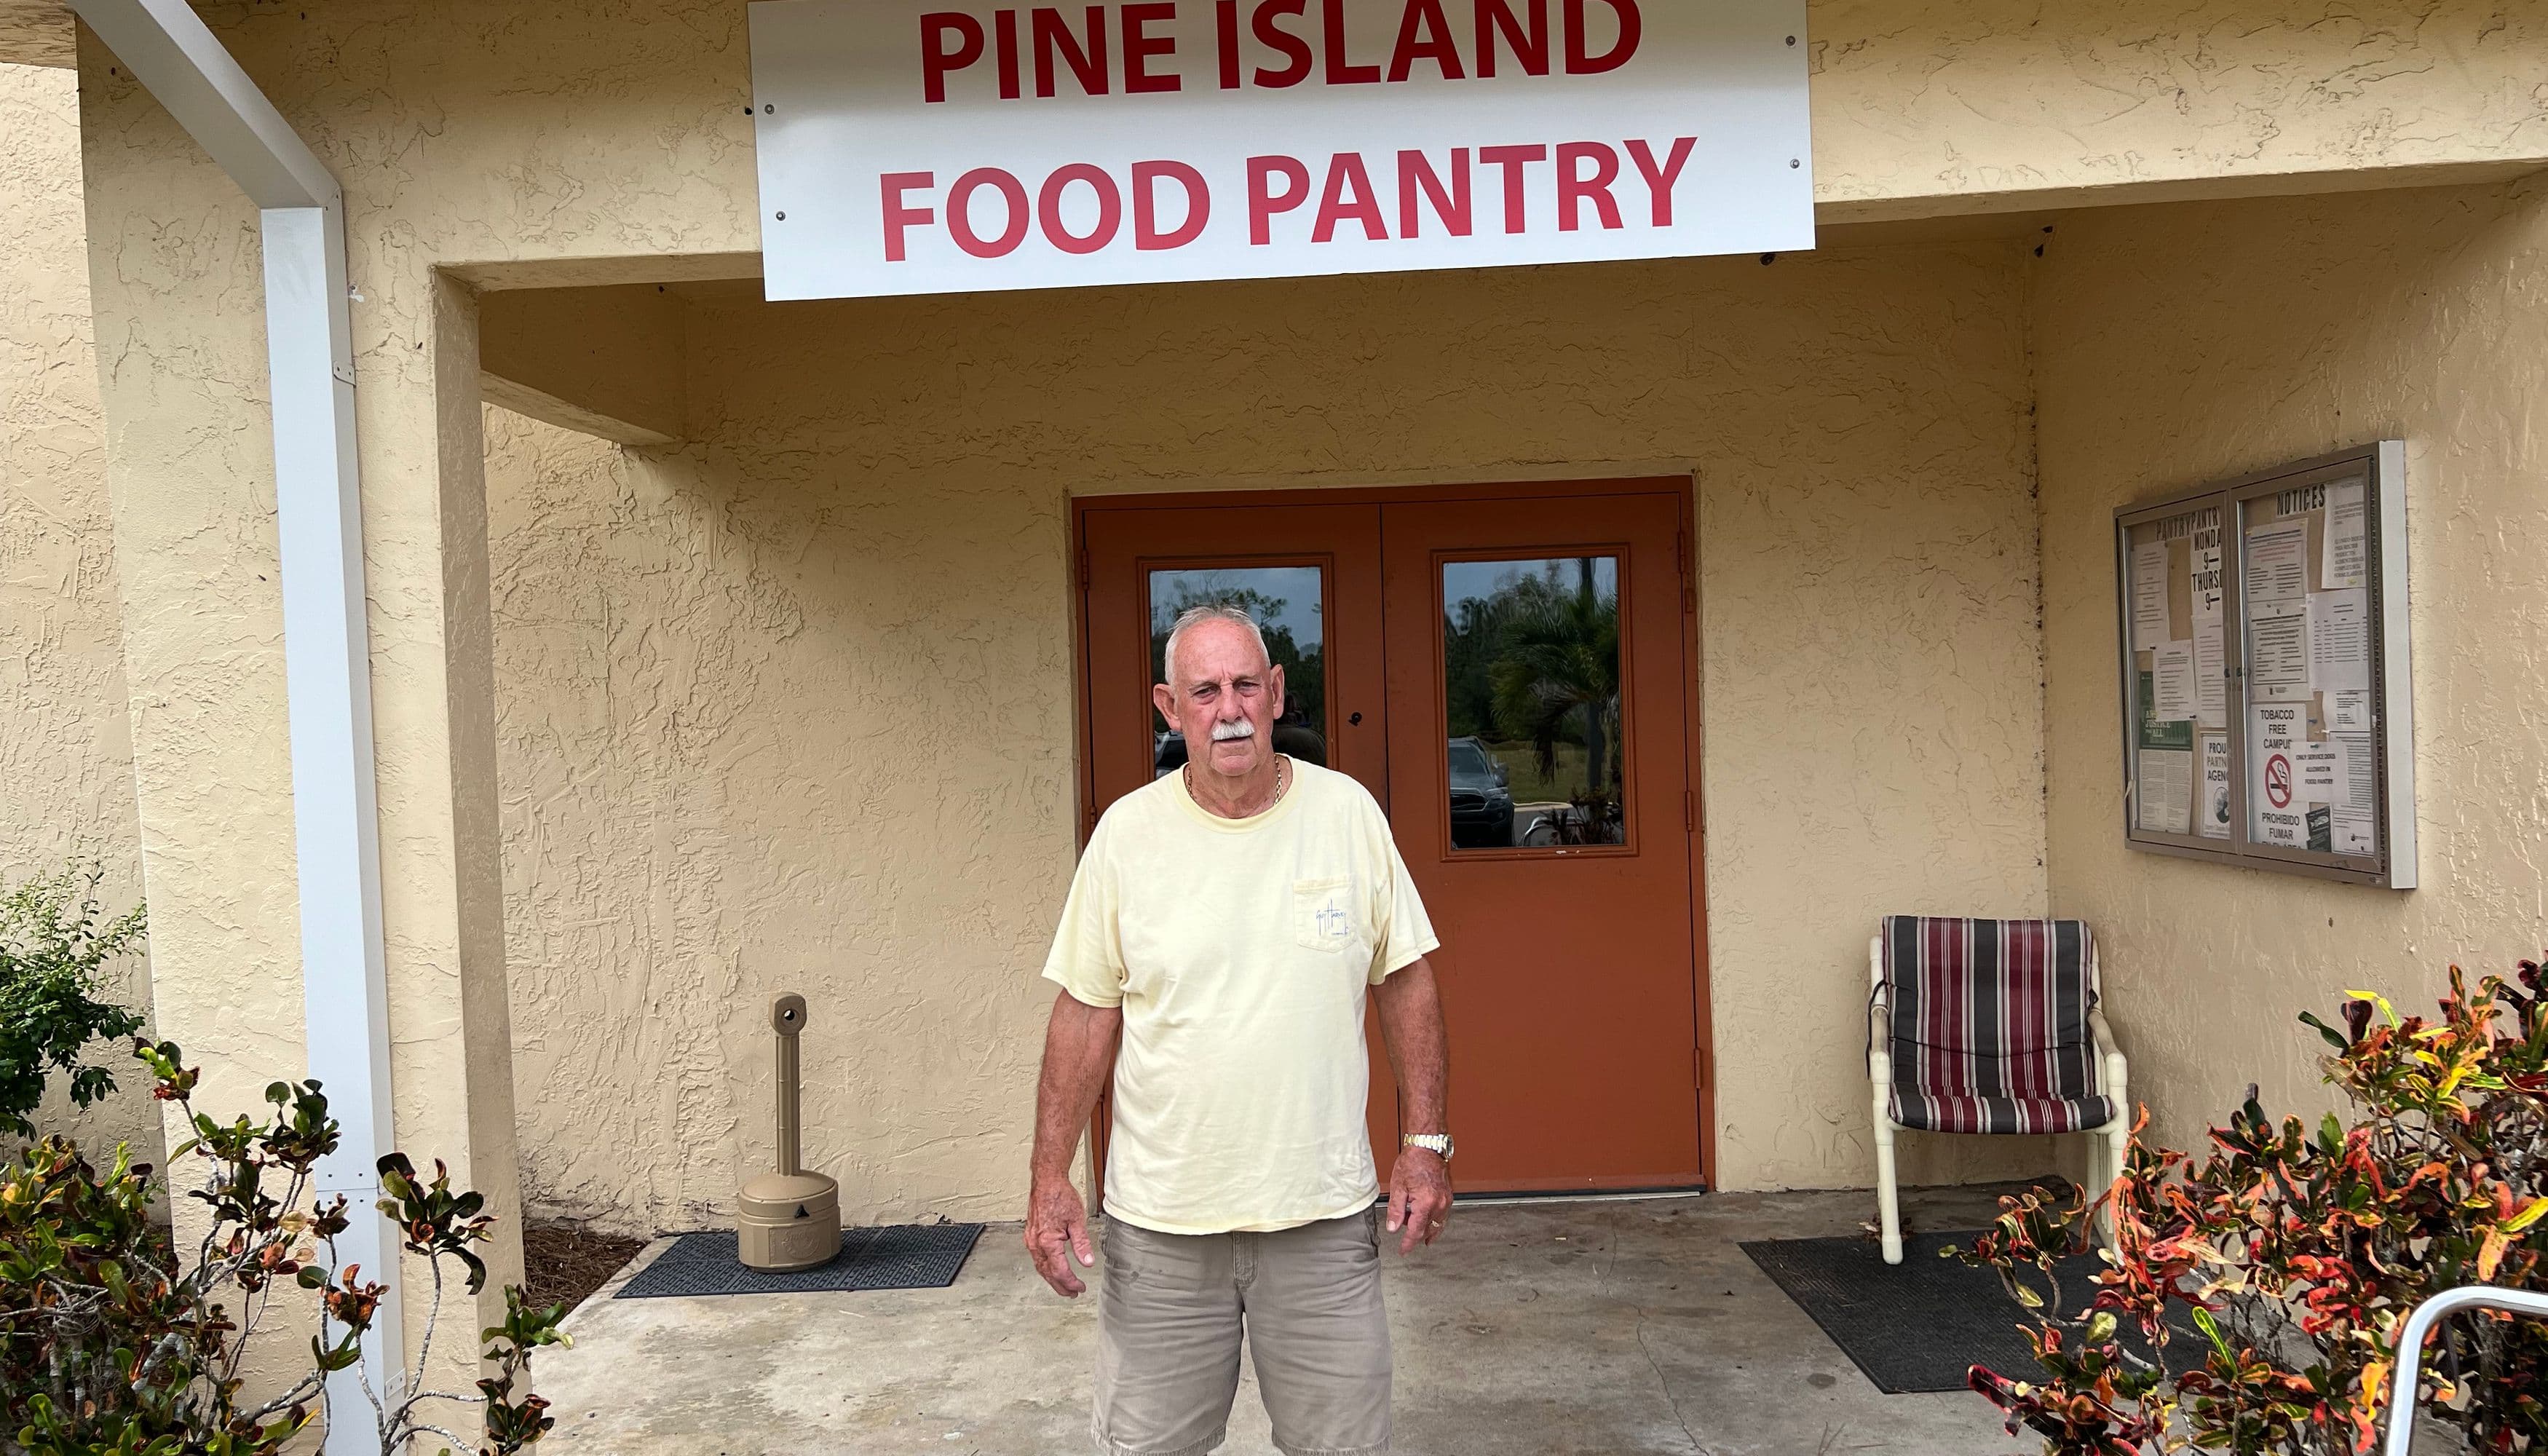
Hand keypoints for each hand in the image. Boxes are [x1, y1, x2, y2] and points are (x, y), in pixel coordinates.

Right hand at [1025, 1176, 1096, 1296]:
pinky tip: (1052, 1269)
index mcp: (1048, 1242)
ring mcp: (1031, 1240)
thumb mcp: (1077, 1220)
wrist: (1046, 1181)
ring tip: (1064, 1285)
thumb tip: (1087, 1262)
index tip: (1080, 1288)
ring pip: (1040, 1267)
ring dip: (1052, 1279)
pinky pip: (1037, 1258)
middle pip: (1048, 1273)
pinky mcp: (1030, 1235)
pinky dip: (1045, 1268)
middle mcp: (1036, 1243)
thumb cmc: (1060, 1196)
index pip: (1060, 1271)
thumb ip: (1082, 1244)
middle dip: (1061, 1286)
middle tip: (1073, 1293)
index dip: (1071, 1282)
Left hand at [1386, 1148, 1451, 1253]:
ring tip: (1411, 1221)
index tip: (1403, 1250)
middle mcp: (1440, 1204)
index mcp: (1426, 1203)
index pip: (1416, 1231)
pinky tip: (1426, 1219)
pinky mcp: (1449, 1196)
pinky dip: (1433, 1221)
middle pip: (1427, 1230)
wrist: (1427, 1147)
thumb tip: (1393, 1227)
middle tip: (1401, 1224)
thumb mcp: (1398, 1186)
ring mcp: (1446, 1201)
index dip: (1408, 1243)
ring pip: (1437, 1225)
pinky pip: (1442, 1216)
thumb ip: (1395, 1210)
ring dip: (1424, 1227)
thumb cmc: (1413, 1161)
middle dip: (1414, 1232)